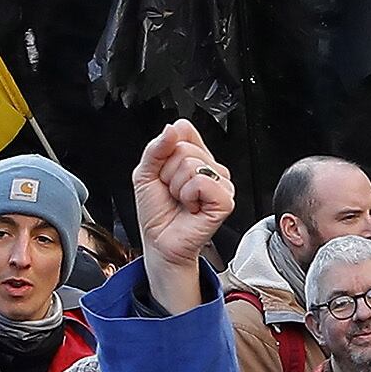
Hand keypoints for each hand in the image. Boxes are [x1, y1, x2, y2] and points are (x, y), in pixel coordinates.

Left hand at [128, 123, 232, 308]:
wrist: (160, 244)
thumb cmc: (157, 213)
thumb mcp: (145, 174)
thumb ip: (155, 148)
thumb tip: (172, 128)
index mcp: (195, 157)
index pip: (183, 130)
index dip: (165, 151)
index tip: (163, 172)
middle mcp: (211, 167)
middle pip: (184, 148)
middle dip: (167, 173)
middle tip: (172, 192)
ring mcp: (221, 184)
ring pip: (192, 164)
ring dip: (177, 187)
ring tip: (181, 201)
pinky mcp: (225, 200)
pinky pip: (202, 182)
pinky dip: (189, 195)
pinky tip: (191, 208)